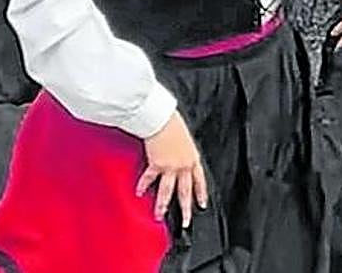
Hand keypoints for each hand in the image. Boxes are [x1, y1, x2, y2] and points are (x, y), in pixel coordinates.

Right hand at [136, 112, 208, 227]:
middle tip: (185, 221)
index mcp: (193, 158)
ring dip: (162, 205)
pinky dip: (143, 185)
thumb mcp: (184, 139)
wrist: (163, 119)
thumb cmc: (173, 123)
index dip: (201, 193)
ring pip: (167, 191)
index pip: (200, 180)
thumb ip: (184, 151)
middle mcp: (183, 165)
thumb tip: (180, 155)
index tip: (202, 204)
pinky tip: (139, 193)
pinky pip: (149, 178)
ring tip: (159, 216)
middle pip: (185, 191)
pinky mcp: (157, 164)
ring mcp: (171, 166)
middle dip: (185, 208)